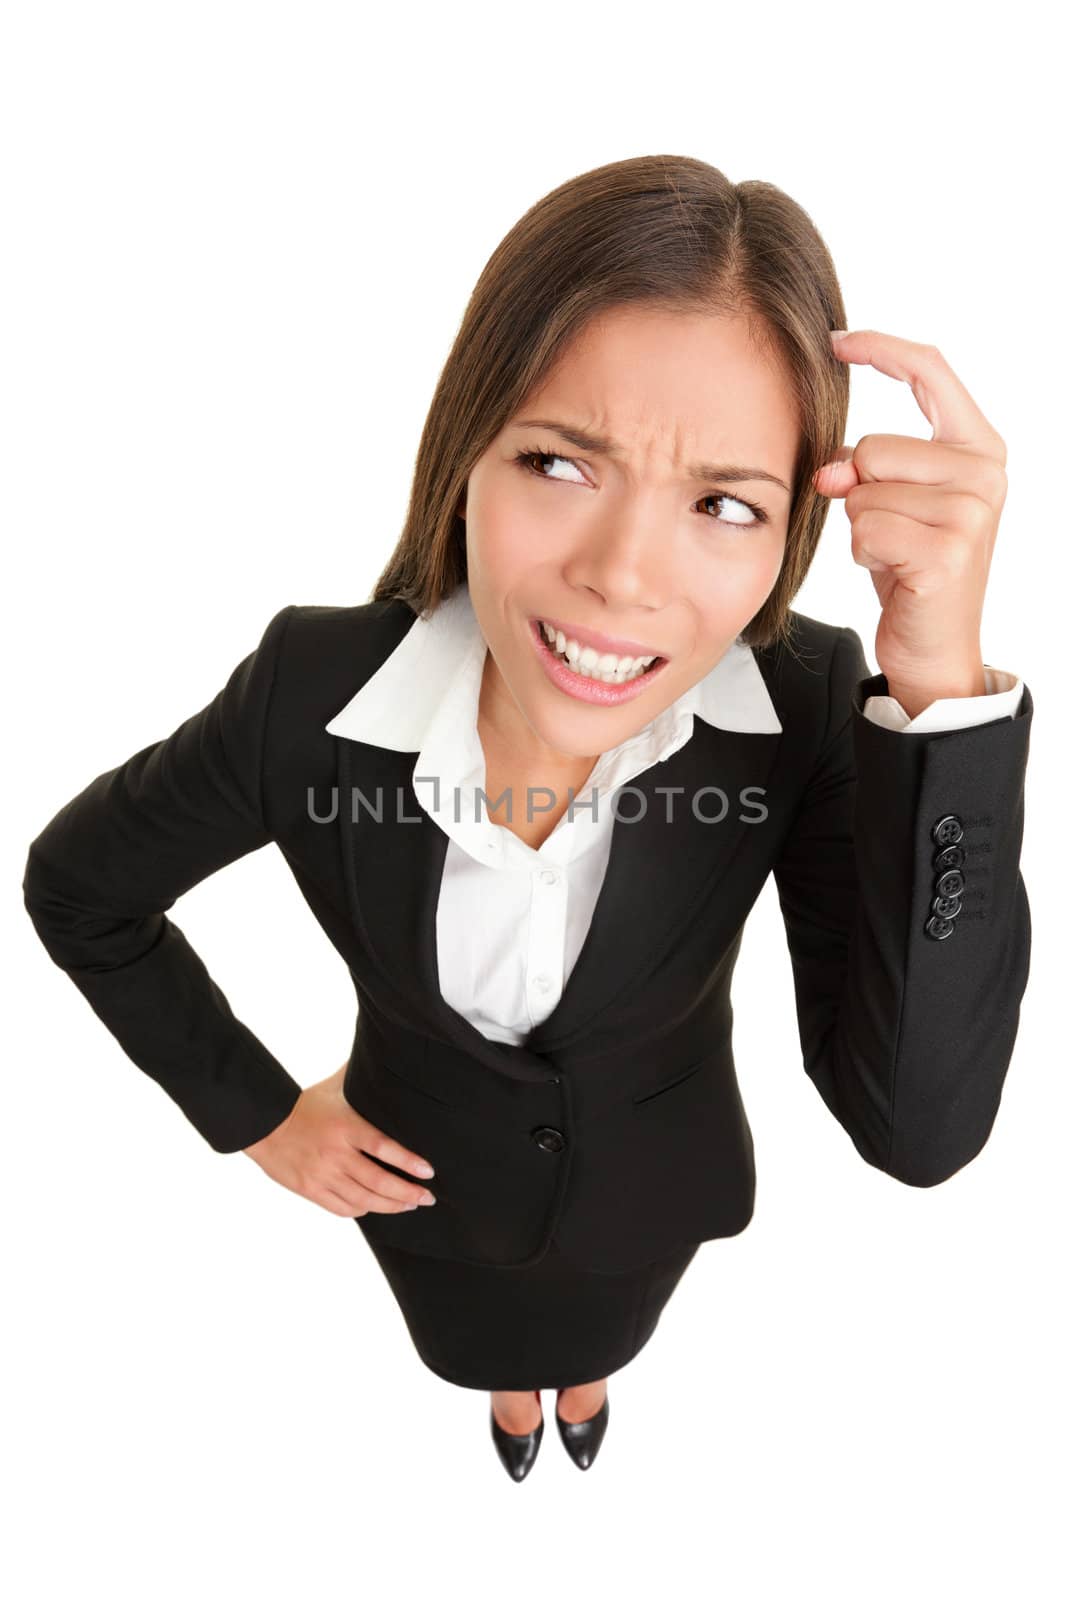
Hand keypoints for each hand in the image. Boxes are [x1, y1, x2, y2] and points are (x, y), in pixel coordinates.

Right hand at [242, 1064, 437, 1218]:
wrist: (264, 1124)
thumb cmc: (304, 1104)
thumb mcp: (333, 1087)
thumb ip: (358, 1075)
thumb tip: (381, 1055)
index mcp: (345, 1127)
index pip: (384, 1148)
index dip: (408, 1162)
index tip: (428, 1171)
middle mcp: (336, 1154)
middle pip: (379, 1181)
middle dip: (408, 1192)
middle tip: (427, 1197)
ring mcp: (323, 1175)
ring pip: (365, 1200)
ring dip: (391, 1206)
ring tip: (409, 1205)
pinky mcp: (310, 1190)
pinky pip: (343, 1208)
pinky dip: (363, 1210)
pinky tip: (375, 1206)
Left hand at [813, 329, 1008, 718]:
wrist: (935, 645)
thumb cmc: (910, 567)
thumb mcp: (891, 502)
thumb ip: (867, 466)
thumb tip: (831, 471)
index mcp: (978, 447)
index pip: (931, 372)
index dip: (880, 349)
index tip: (836, 341)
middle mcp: (984, 473)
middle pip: (873, 447)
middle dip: (860, 491)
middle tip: (890, 531)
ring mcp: (971, 513)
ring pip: (864, 493)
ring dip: (862, 529)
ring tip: (895, 554)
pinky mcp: (946, 552)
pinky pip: (865, 530)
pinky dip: (863, 554)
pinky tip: (893, 573)